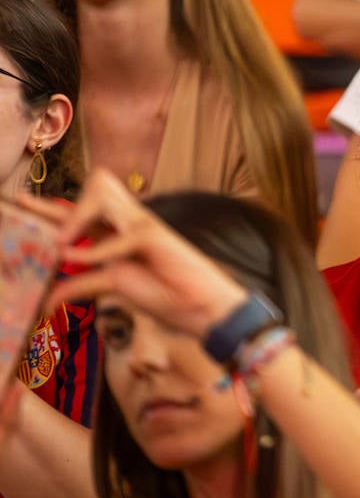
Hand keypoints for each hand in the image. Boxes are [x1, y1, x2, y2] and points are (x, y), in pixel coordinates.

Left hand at [19, 169, 245, 340]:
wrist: (203, 307)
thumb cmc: (167, 295)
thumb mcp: (115, 288)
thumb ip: (83, 286)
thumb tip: (47, 301)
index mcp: (118, 234)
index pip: (80, 213)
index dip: (48, 208)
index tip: (19, 203)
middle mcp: (128, 224)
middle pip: (92, 189)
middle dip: (58, 202)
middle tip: (34, 221)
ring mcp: (141, 226)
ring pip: (102, 196)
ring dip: (76, 219)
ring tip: (60, 246)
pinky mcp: (153, 237)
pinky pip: (113, 241)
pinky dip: (94, 253)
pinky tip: (77, 261)